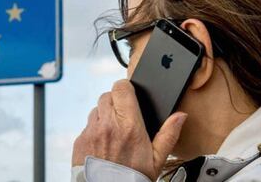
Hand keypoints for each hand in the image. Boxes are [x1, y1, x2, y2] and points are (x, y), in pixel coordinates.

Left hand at [72, 79, 187, 180]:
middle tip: (123, 118)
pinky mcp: (80, 141)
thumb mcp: (157, 159)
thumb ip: (169, 134)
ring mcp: (91, 132)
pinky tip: (103, 143)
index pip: (121, 87)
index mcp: (129, 126)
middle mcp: (108, 125)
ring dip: (104, 116)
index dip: (126, 88)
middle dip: (116, 102)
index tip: (130, 96)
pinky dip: (95, 130)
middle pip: (107, 95)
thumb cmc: (133, 179)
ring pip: (96, 109)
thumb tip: (180, 116)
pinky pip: (87, 125)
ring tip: (113, 133)